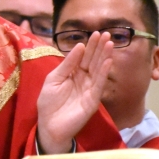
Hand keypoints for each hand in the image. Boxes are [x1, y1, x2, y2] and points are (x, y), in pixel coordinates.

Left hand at [36, 32, 113, 153]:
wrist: (48, 125)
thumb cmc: (48, 103)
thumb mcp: (54, 79)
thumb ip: (67, 64)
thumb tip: (79, 46)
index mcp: (74, 74)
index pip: (84, 57)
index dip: (90, 45)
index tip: (96, 33)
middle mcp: (84, 80)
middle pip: (93, 61)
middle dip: (100, 47)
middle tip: (107, 33)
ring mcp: (90, 89)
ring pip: (98, 70)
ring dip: (104, 57)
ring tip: (110, 43)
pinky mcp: (92, 100)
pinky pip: (99, 84)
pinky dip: (103, 73)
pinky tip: (107, 62)